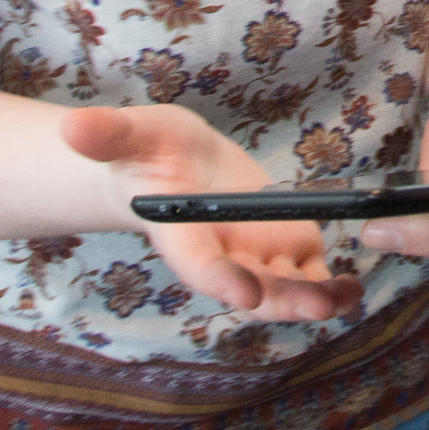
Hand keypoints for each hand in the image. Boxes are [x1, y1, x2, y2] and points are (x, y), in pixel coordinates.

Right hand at [61, 106, 363, 323]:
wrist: (170, 166)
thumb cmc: (145, 151)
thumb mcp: (130, 134)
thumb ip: (106, 134)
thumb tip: (72, 126)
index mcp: (182, 235)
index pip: (199, 263)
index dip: (221, 278)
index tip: (244, 290)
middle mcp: (221, 254)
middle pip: (253, 286)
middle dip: (284, 298)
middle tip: (316, 304)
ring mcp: (256, 254)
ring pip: (287, 287)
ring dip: (315, 298)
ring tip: (345, 298)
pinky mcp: (284, 245)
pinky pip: (311, 274)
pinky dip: (333, 286)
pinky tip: (356, 289)